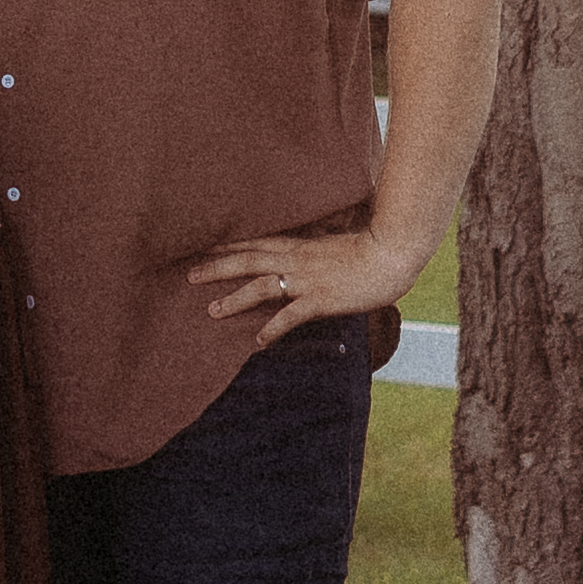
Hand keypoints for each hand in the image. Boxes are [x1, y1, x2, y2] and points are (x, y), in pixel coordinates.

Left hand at [186, 220, 405, 363]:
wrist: (393, 253)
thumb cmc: (372, 246)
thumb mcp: (338, 240)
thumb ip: (317, 246)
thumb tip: (308, 251)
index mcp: (300, 243)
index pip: (255, 241)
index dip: (228, 244)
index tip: (204, 246)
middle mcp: (297, 259)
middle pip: (247, 259)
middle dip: (216, 266)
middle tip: (189, 274)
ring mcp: (306, 279)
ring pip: (260, 286)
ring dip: (234, 298)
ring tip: (212, 310)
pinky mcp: (320, 299)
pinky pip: (289, 316)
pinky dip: (272, 329)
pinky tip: (258, 342)